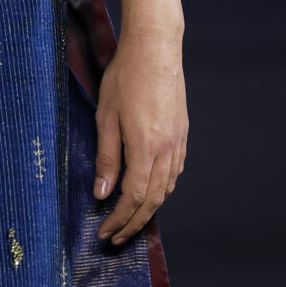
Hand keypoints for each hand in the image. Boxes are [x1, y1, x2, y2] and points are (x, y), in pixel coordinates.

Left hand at [93, 30, 187, 246]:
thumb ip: (107, 158)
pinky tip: (149, 192)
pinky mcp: (182, 134)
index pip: (132, 197)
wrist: (156, 48)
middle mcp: (167, 150)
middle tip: (115, 238)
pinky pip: (174, 173)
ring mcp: (178, 142)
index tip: (104, 233)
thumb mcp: (106, 117)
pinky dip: (160, 190)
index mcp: (146, 147)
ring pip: (166, 188)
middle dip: (133, 223)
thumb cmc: (126, 77)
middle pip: (152, 200)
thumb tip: (103, 193)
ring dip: (147, 209)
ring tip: (129, 220)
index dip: (118, 219)